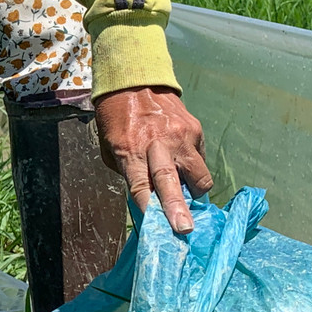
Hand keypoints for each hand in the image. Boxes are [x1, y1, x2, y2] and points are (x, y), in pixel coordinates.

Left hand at [95, 86, 212, 234]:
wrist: (134, 81)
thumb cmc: (116, 120)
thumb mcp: (110, 147)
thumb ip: (129, 173)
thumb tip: (148, 200)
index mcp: (130, 150)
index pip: (140, 185)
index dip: (149, 207)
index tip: (158, 228)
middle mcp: (157, 145)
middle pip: (170, 182)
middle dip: (178, 208)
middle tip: (185, 229)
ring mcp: (181, 137)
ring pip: (198, 176)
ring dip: (193, 190)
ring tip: (185, 191)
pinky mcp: (196, 130)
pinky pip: (200, 160)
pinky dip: (193, 167)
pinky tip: (181, 161)